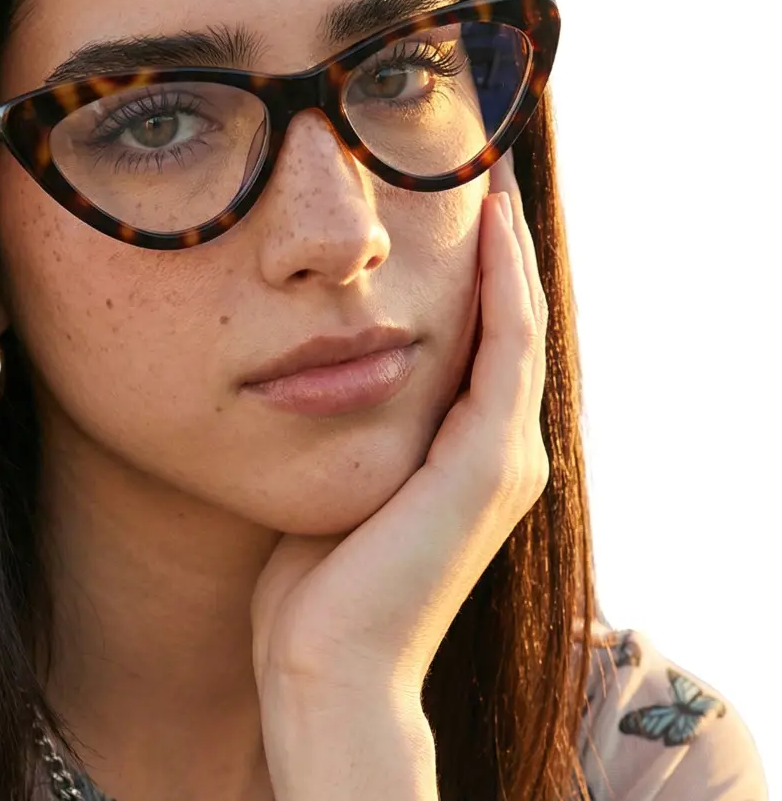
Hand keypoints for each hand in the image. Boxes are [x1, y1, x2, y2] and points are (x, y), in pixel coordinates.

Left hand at [251, 151, 548, 702]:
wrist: (328, 664)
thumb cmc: (313, 579)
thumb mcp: (335, 475)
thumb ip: (343, 422)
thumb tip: (310, 366)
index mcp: (465, 451)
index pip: (482, 335)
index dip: (477, 265)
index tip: (454, 196)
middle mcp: (500, 448)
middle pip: (509, 317)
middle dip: (499, 240)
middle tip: (485, 163)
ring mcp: (503, 457)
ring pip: (517, 321)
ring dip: (509, 245)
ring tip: (494, 172)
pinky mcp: (488, 465)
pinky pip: (506, 349)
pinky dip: (503, 284)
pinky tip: (488, 225)